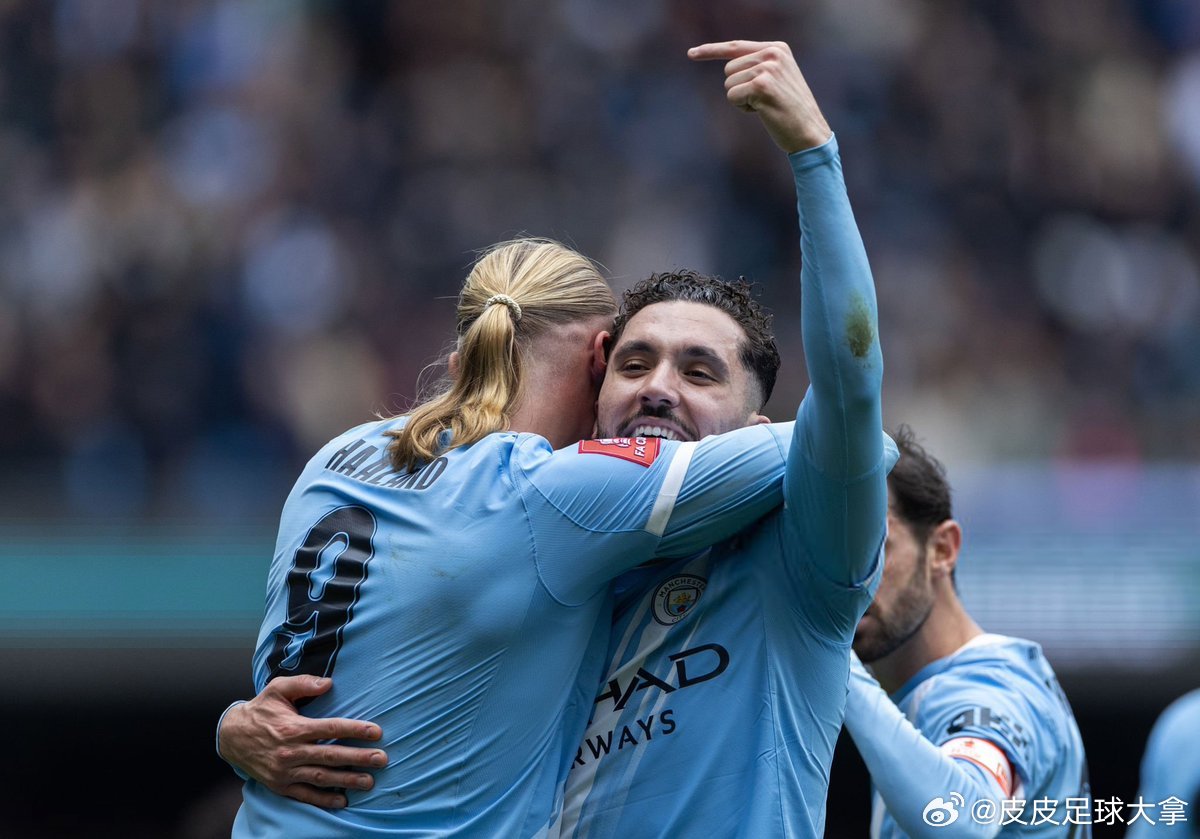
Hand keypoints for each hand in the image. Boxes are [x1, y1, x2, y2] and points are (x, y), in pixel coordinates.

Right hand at [218, 675, 387, 808]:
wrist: (231, 737)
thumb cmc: (261, 710)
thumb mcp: (278, 689)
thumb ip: (303, 684)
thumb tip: (329, 683)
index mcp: (293, 727)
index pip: (330, 728)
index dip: (355, 729)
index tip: (376, 732)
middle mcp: (290, 751)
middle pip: (330, 755)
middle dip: (358, 758)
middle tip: (382, 759)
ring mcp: (284, 771)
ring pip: (321, 778)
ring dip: (347, 780)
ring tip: (370, 782)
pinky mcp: (279, 785)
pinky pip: (304, 795)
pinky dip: (323, 800)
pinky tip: (343, 801)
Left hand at [688, 40, 831, 153]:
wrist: (810, 132)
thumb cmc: (790, 111)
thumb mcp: (778, 80)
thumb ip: (756, 67)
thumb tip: (728, 69)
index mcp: (778, 48)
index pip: (736, 46)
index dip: (711, 50)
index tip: (691, 54)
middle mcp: (773, 53)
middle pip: (728, 70)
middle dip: (739, 89)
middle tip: (764, 100)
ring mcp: (768, 68)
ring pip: (729, 84)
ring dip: (741, 100)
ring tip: (765, 105)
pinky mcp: (761, 85)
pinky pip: (732, 97)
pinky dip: (742, 108)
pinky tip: (763, 111)